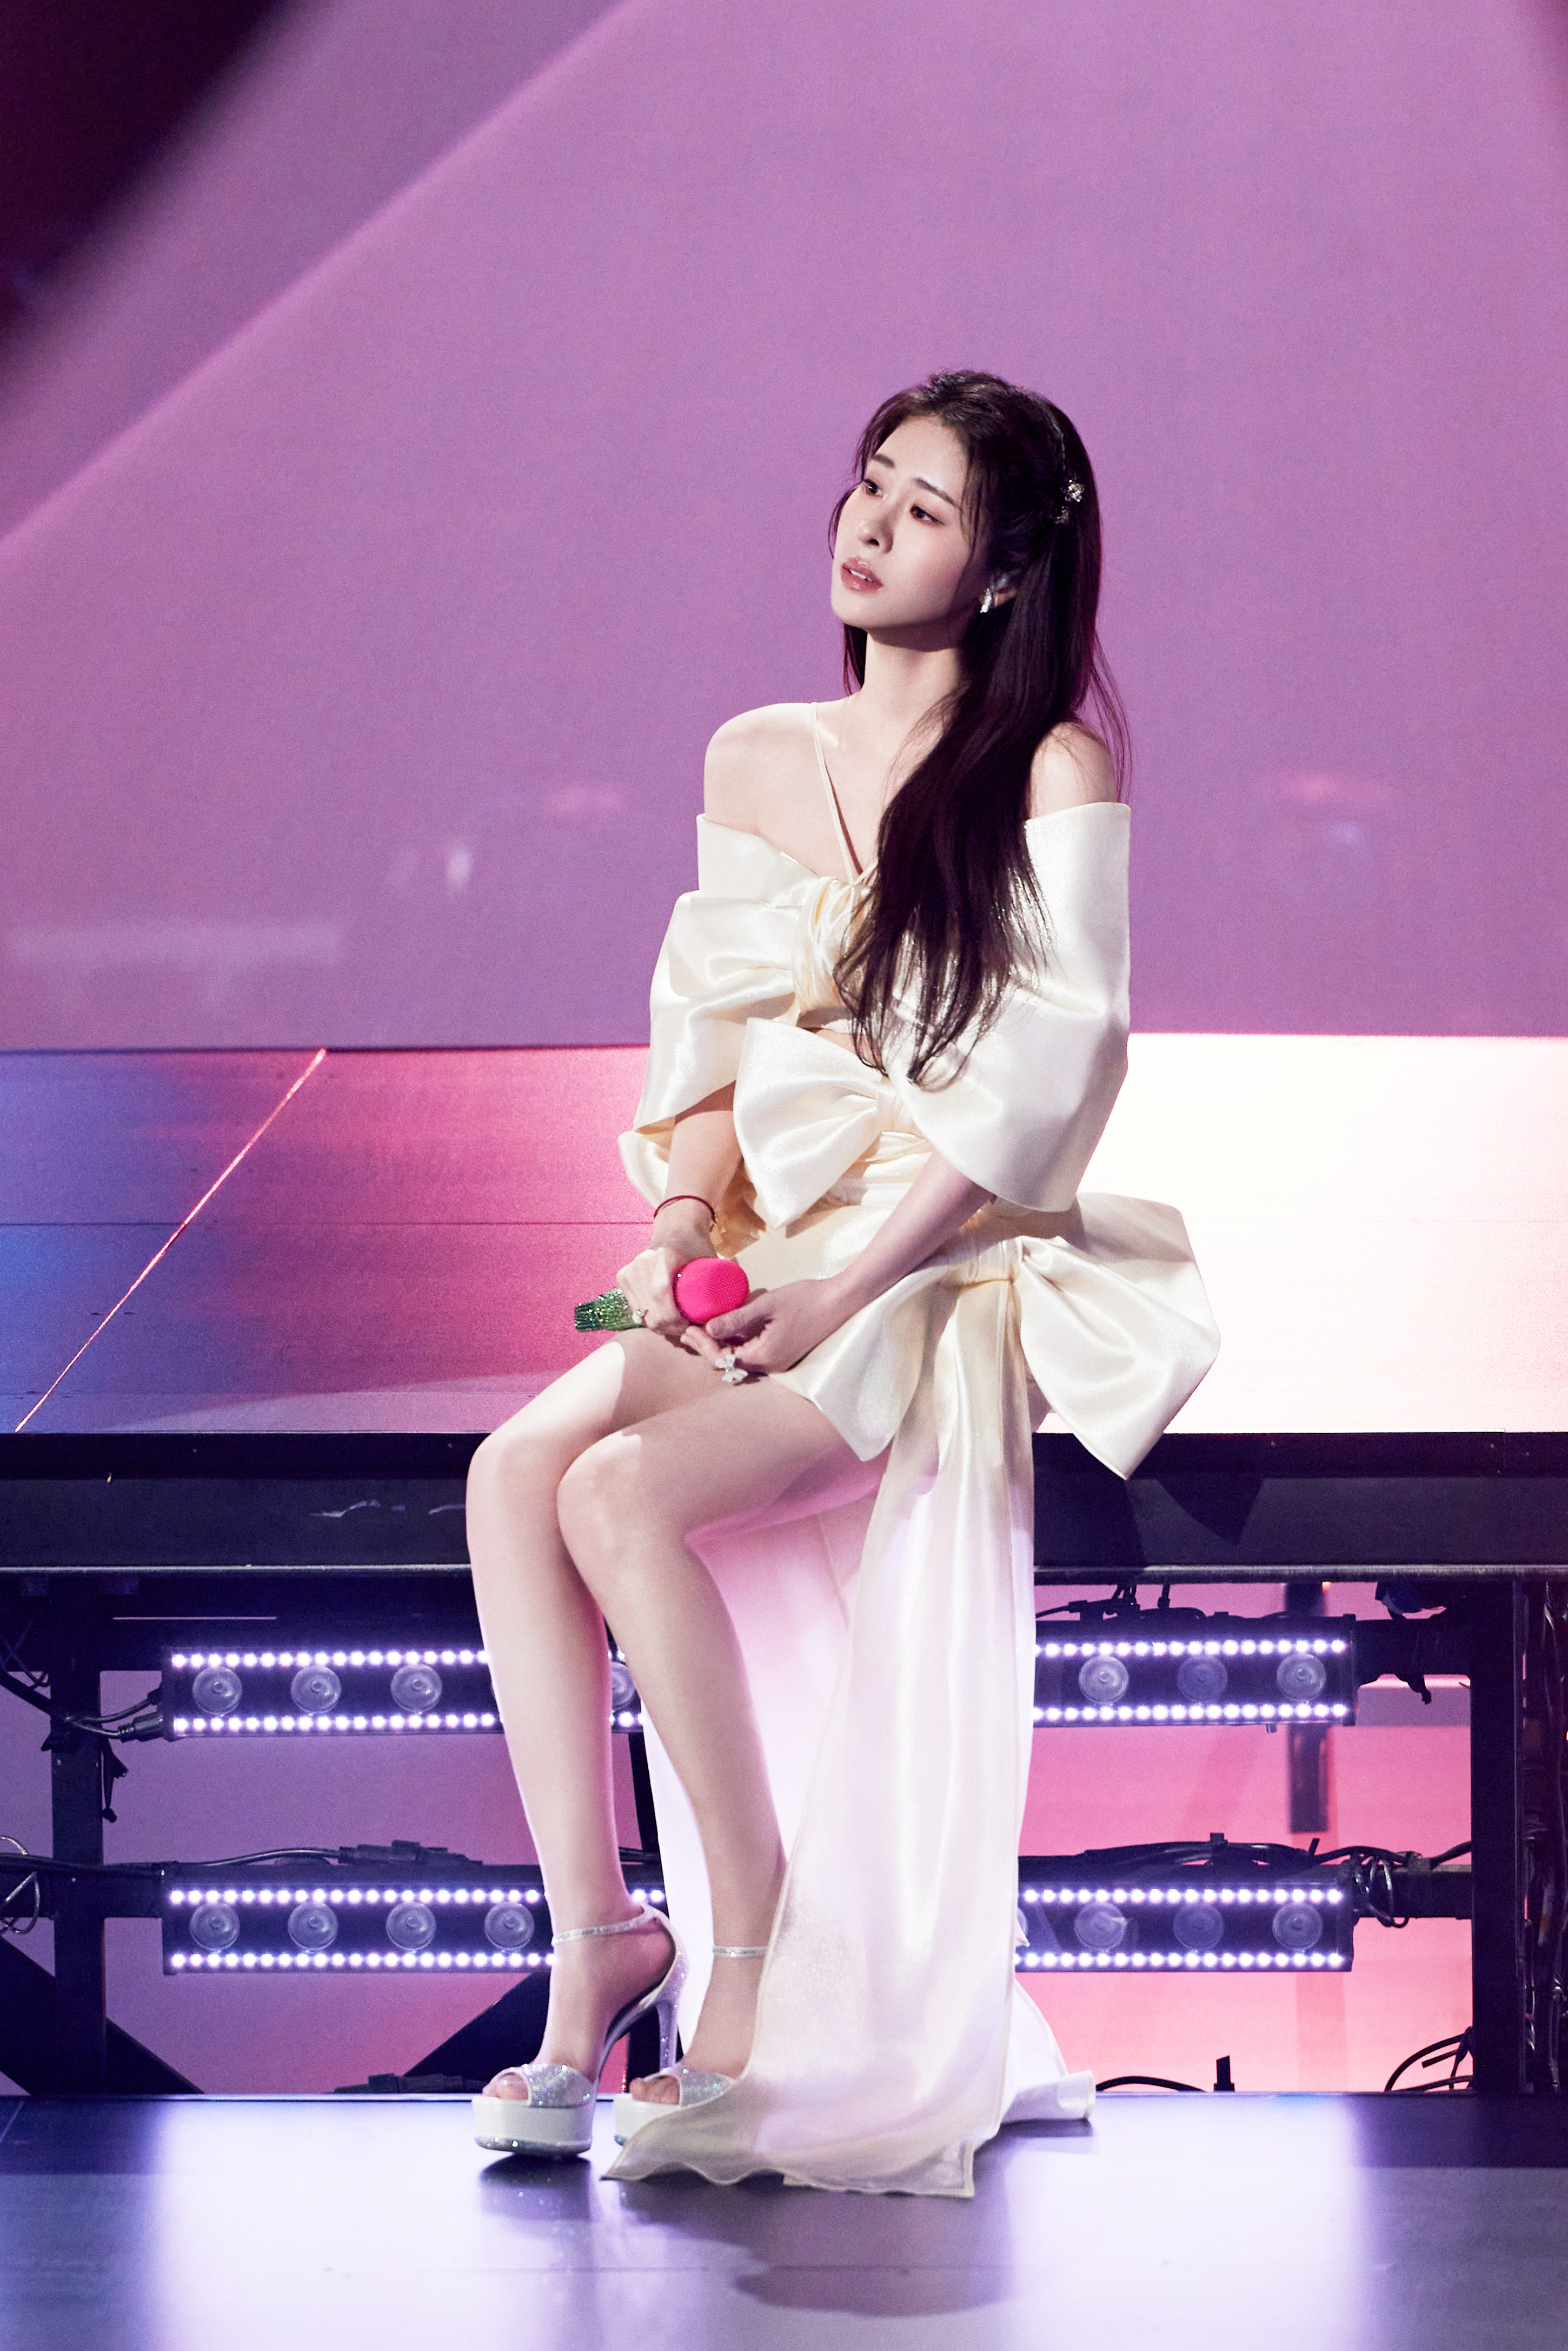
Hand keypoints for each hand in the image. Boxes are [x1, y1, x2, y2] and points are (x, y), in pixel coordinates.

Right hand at [616, 1213, 714, 1348]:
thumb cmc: (696, 1246)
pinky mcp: (623, 1277)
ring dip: (658, 1326)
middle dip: (668, 1328)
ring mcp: (630, 1270)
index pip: (660, 1293)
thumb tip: (722, 1320)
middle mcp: (642, 1262)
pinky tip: (662, 1318)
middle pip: (650, 1310)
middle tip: (685, 1330)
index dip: (673, 1318)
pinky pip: (634, 1309)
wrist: (675, 1228)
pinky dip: (648, 1318)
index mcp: (664, 1256)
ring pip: (641, 1314)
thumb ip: (716, 1287)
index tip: (689, 1326)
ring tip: (676, 1325)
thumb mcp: (709, 1262)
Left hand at [703, 1278, 852, 1377]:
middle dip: (708, 1347)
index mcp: (765, 1356)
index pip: (724, 1359)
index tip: (688, 1327)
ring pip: (741, 1360)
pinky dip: (737, 1345)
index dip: (703, 1345)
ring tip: (701, 1329)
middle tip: (688, 1329)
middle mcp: (771, 1366)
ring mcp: (779, 1362)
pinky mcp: (784, 1353)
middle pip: (730, 1364)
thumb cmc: (805, 1299)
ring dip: (721, 1347)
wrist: (841, 1301)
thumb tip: (708, 1329)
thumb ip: (737, 1319)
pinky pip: (754, 1354)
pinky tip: (727, 1330)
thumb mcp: (767, 1305)